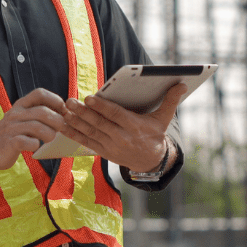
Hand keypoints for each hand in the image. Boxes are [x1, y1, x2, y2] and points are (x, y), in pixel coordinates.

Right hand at [0, 87, 66, 170]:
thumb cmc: (11, 134)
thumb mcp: (22, 118)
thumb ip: (38, 113)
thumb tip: (65, 112)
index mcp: (20, 105)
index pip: (39, 93)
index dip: (55, 100)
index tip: (63, 111)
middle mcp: (15, 114)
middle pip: (42, 112)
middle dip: (57, 121)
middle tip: (62, 129)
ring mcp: (11, 128)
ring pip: (37, 127)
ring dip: (49, 134)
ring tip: (50, 138)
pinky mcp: (9, 143)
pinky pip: (27, 142)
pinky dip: (35, 144)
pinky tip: (35, 146)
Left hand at [59, 83, 187, 171]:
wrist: (150, 162)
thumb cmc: (155, 135)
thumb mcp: (164, 119)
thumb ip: (171, 101)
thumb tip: (183, 84)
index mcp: (135, 127)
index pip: (116, 115)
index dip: (102, 107)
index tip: (90, 98)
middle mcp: (121, 137)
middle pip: (99, 124)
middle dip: (83, 113)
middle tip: (70, 101)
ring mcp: (110, 146)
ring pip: (90, 132)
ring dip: (75, 122)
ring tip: (64, 110)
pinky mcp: (103, 151)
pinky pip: (86, 142)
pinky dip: (73, 134)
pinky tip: (64, 124)